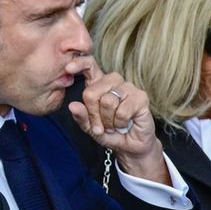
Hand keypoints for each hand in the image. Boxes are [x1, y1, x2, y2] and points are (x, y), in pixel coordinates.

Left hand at [66, 55, 168, 183]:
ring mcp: (128, 87)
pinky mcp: (141, 97)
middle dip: (93, 114)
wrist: (131, 145)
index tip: (69, 68)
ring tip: (113, 125)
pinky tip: (125, 123)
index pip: (89, 65)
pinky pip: (122, 111)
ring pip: (107, 101)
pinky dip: (120, 123)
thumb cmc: (111, 133)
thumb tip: (72, 106)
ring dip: (108, 121)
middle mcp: (114, 82)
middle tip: (100, 126)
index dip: (79, 63)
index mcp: (99, 84)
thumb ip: (81, 117)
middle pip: (92, 91)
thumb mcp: (91, 128)